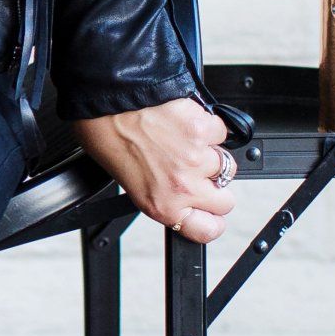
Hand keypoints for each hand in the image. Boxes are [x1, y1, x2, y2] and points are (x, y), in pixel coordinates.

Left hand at [70, 96, 236, 243]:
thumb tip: (186, 198)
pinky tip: (184, 123)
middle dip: (215, 188)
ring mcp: (195, 159)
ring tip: (183, 143)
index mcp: (162, 206)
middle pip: (225, 201)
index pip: (208, 230)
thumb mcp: (134, 185)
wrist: (108, 105)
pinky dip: (207, 127)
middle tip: (196, 172)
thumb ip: (166, 196)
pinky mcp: (202, 131)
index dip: (213, 221)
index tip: (211, 213)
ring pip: (225, 165)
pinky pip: (219, 134)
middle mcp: (182, 187)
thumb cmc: (111, 140)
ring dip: (210, 155)